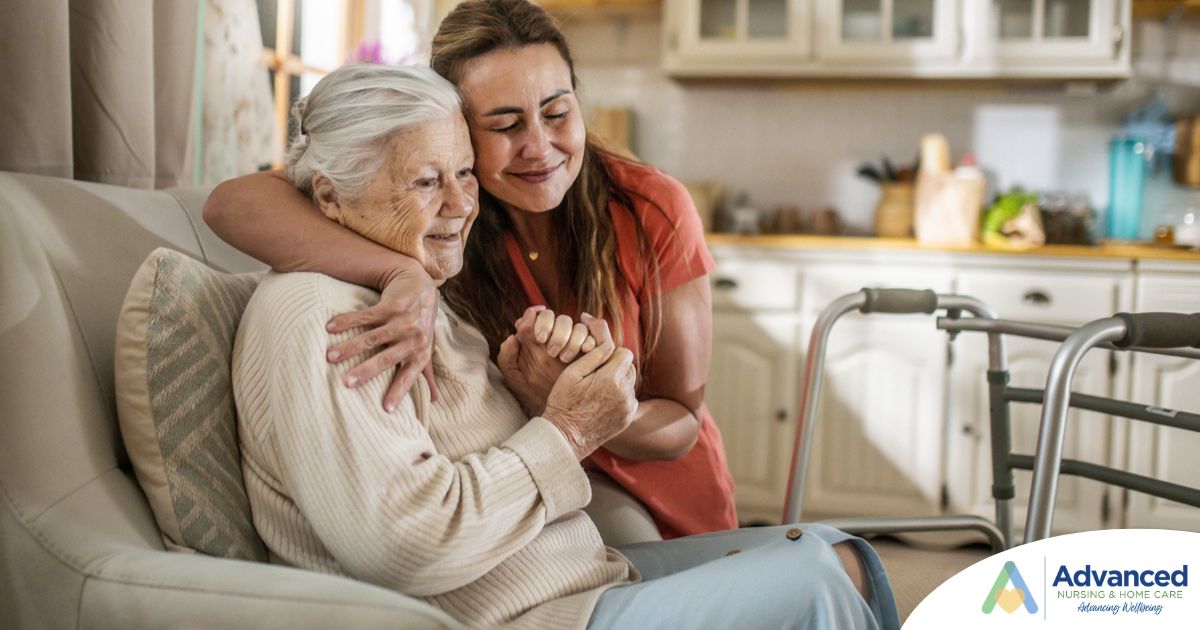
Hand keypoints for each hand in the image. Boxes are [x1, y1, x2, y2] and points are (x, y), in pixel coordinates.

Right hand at [325, 263, 439, 410]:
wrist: (420, 285)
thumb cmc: (421, 324)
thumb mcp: (426, 348)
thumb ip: (427, 374)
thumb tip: (435, 400)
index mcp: (421, 354)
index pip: (409, 376)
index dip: (398, 392)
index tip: (386, 409)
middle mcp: (414, 338)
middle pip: (387, 359)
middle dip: (366, 372)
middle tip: (346, 383)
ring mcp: (403, 321)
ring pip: (372, 337)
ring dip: (349, 347)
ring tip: (329, 357)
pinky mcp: (391, 306)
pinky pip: (366, 316)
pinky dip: (347, 321)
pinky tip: (330, 327)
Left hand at [497, 307, 596, 414]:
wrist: (553, 411)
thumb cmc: (531, 393)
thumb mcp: (514, 378)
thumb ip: (506, 358)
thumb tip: (512, 337)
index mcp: (534, 338)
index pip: (535, 316)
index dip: (537, 320)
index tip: (538, 337)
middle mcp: (553, 335)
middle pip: (556, 316)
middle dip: (555, 329)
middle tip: (551, 350)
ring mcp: (572, 341)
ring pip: (575, 325)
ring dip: (571, 338)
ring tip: (565, 358)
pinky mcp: (588, 349)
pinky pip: (591, 336)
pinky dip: (588, 341)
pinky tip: (584, 351)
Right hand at [540, 314, 638, 460]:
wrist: (565, 437)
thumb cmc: (564, 402)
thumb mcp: (572, 373)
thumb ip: (594, 355)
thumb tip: (608, 343)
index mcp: (611, 378)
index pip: (625, 353)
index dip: (612, 353)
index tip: (599, 359)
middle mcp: (624, 392)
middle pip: (629, 367)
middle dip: (616, 366)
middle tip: (597, 373)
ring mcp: (627, 407)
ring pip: (630, 383)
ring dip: (619, 381)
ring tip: (598, 388)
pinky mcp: (627, 418)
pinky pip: (630, 399)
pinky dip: (620, 396)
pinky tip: (602, 401)